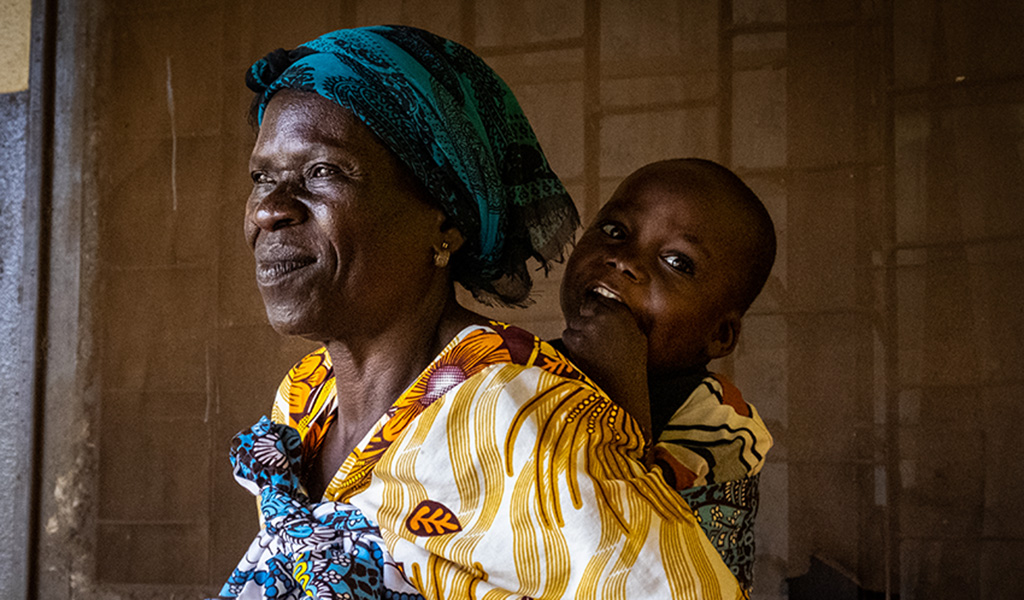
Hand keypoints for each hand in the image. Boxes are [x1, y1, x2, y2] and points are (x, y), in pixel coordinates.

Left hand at [562, 295, 651, 444]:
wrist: (623, 389)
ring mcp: (589, 327)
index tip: (597, 318)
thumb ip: (623, 321)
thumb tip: (611, 311)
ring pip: (575, 322)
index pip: (601, 298)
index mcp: (622, 313)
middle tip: (593, 338)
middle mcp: (606, 315)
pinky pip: (567, 335)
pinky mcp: (575, 339)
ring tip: (591, 350)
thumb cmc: (632, 368)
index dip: (597, 310)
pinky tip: (584, 356)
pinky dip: (572, 344)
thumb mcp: (637, 338)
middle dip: (587, 319)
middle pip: (586, 307)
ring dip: (578, 333)